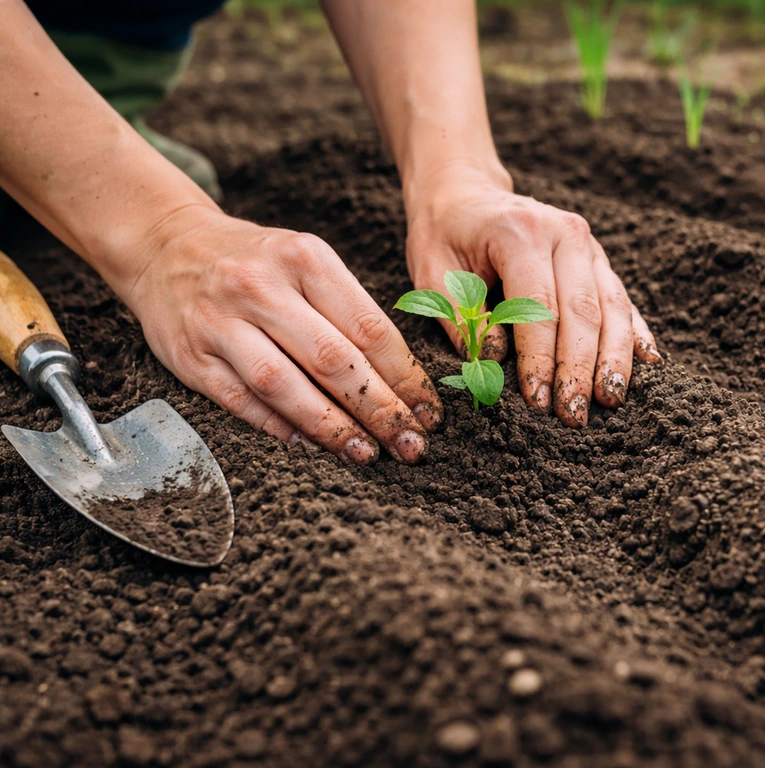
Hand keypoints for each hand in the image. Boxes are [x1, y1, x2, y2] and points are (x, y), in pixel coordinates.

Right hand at [125, 207, 441, 463]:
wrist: (166, 244)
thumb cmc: (254, 261)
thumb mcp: (307, 261)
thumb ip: (349, 310)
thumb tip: (401, 379)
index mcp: (305, 258)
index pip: (369, 327)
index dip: (405, 376)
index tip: (429, 410)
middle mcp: (261, 287)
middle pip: (334, 360)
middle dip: (380, 409)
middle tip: (410, 442)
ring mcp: (221, 322)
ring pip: (285, 385)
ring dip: (332, 427)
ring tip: (367, 453)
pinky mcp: (190, 356)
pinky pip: (240, 400)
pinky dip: (278, 426)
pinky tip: (310, 444)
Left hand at [404, 163, 660, 427]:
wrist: (465, 193)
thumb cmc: (445, 236)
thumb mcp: (433, 274)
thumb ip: (461, 318)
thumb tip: (494, 362)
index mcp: (521, 232)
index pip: (538, 305)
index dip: (540, 358)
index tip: (538, 401)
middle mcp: (564, 233)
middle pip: (583, 310)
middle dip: (579, 368)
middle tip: (575, 415)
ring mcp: (588, 245)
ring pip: (612, 307)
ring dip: (613, 358)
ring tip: (611, 400)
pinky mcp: (598, 259)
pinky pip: (623, 299)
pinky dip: (634, 332)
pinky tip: (647, 363)